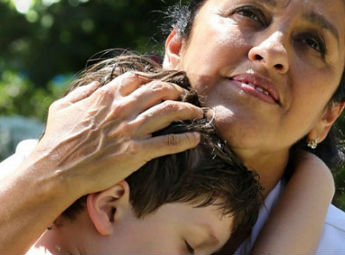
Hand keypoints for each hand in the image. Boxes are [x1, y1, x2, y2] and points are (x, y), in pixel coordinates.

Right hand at [35, 71, 202, 195]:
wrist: (56, 169)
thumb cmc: (57, 139)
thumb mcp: (62, 107)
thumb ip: (82, 92)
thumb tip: (96, 84)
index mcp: (106, 96)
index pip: (137, 79)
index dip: (153, 79)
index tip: (161, 84)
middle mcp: (122, 109)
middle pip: (158, 92)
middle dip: (176, 91)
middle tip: (185, 95)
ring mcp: (130, 130)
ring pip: (167, 112)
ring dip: (187, 110)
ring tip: (198, 112)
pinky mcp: (136, 152)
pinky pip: (167, 143)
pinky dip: (184, 140)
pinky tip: (196, 138)